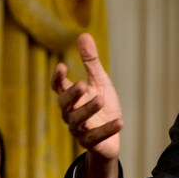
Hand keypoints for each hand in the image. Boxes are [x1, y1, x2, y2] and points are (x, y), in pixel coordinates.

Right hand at [51, 33, 122, 177]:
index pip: (58, 88)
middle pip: (65, 105)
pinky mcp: (92, 143)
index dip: (58, 78)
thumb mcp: (99, 81)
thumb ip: (90, 61)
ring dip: (89, 110)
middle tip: (82, 84)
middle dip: (72, 95)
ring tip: (101, 100)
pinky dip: (108, 130)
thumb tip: (83, 34)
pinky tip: (120, 122)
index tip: (62, 66)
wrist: (112, 136)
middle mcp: (71, 114)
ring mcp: (80, 130)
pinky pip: (97, 137)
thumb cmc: (103, 107)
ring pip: (79, 121)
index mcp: (72, 98)